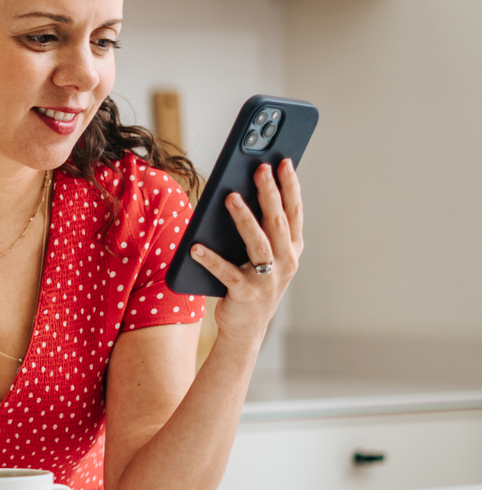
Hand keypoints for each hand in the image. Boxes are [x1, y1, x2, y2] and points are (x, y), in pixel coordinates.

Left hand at [190, 158, 302, 353]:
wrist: (246, 327)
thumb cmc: (251, 281)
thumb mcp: (263, 254)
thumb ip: (260, 228)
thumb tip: (240, 190)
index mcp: (292, 249)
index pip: (294, 211)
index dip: (290, 186)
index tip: (284, 161)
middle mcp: (285, 262)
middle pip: (278, 222)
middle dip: (270, 193)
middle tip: (259, 168)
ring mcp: (268, 280)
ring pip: (258, 243)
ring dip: (245, 218)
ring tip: (230, 197)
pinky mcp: (246, 294)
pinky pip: (227, 273)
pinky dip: (211, 259)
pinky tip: (195, 247)